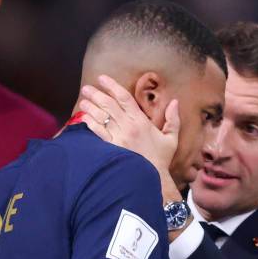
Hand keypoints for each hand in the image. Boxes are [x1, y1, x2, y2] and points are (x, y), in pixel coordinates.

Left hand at [80, 75, 181, 199]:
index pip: (124, 98)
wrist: (152, 179)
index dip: (112, 86)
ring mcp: (119, 138)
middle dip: (96, 94)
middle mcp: (128, 127)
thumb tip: (175, 102)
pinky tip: (85, 119)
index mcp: (141, 121)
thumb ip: (173, 119)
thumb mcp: (171, 138)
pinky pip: (99, 134)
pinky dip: (91, 125)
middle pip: (109, 105)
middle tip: (86, 88)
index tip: (102, 78)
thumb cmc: (161, 159)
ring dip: (91, 108)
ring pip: (102, 118)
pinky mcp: (112, 149)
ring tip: (83, 101)